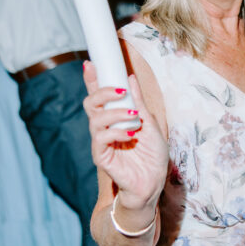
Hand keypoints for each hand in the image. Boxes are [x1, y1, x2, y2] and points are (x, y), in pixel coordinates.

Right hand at [83, 63, 167, 211]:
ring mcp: (101, 142)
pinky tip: (129, 134)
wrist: (154, 182)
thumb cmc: (152, 155)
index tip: (91, 63)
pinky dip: (115, 132)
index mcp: (114, 118)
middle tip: (120, 91)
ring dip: (115, 114)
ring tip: (133, 118)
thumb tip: (130, 78)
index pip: (99, 96)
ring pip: (95, 120)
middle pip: (90, 104)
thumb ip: (137, 103)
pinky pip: (100, 139)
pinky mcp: (101, 157)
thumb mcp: (150, 123)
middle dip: (102, 92)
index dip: (92, 79)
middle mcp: (104, 128)